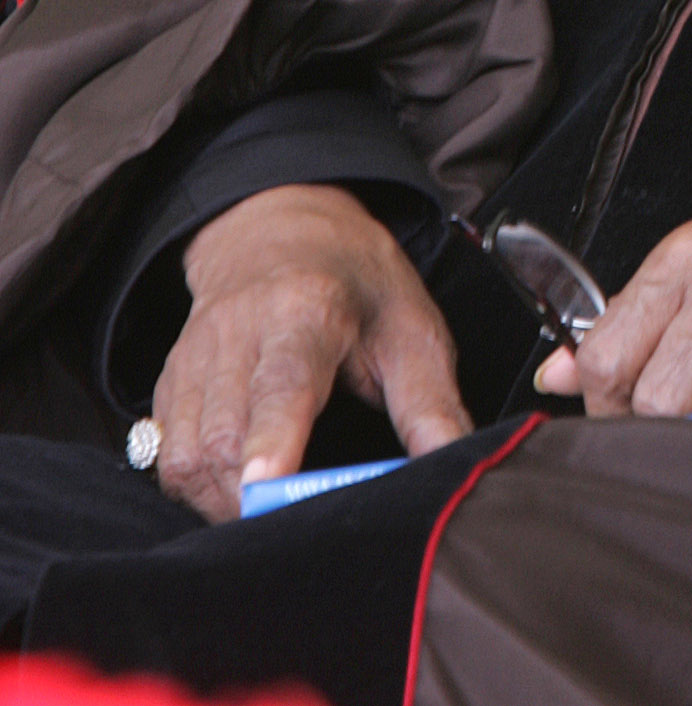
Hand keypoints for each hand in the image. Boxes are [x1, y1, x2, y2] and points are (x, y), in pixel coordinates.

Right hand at [155, 184, 471, 520]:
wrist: (283, 228)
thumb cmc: (356, 285)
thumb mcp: (411, 327)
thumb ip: (430, 403)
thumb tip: (455, 465)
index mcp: (306, 309)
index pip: (284, 382)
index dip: (274, 440)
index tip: (266, 488)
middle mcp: (238, 331)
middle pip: (224, 435)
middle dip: (250, 499)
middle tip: (294, 532)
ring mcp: (194, 357)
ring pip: (186, 456)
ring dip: (222, 503)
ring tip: (270, 516)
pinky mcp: (169, 383)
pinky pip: (167, 457)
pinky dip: (198, 488)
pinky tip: (236, 492)